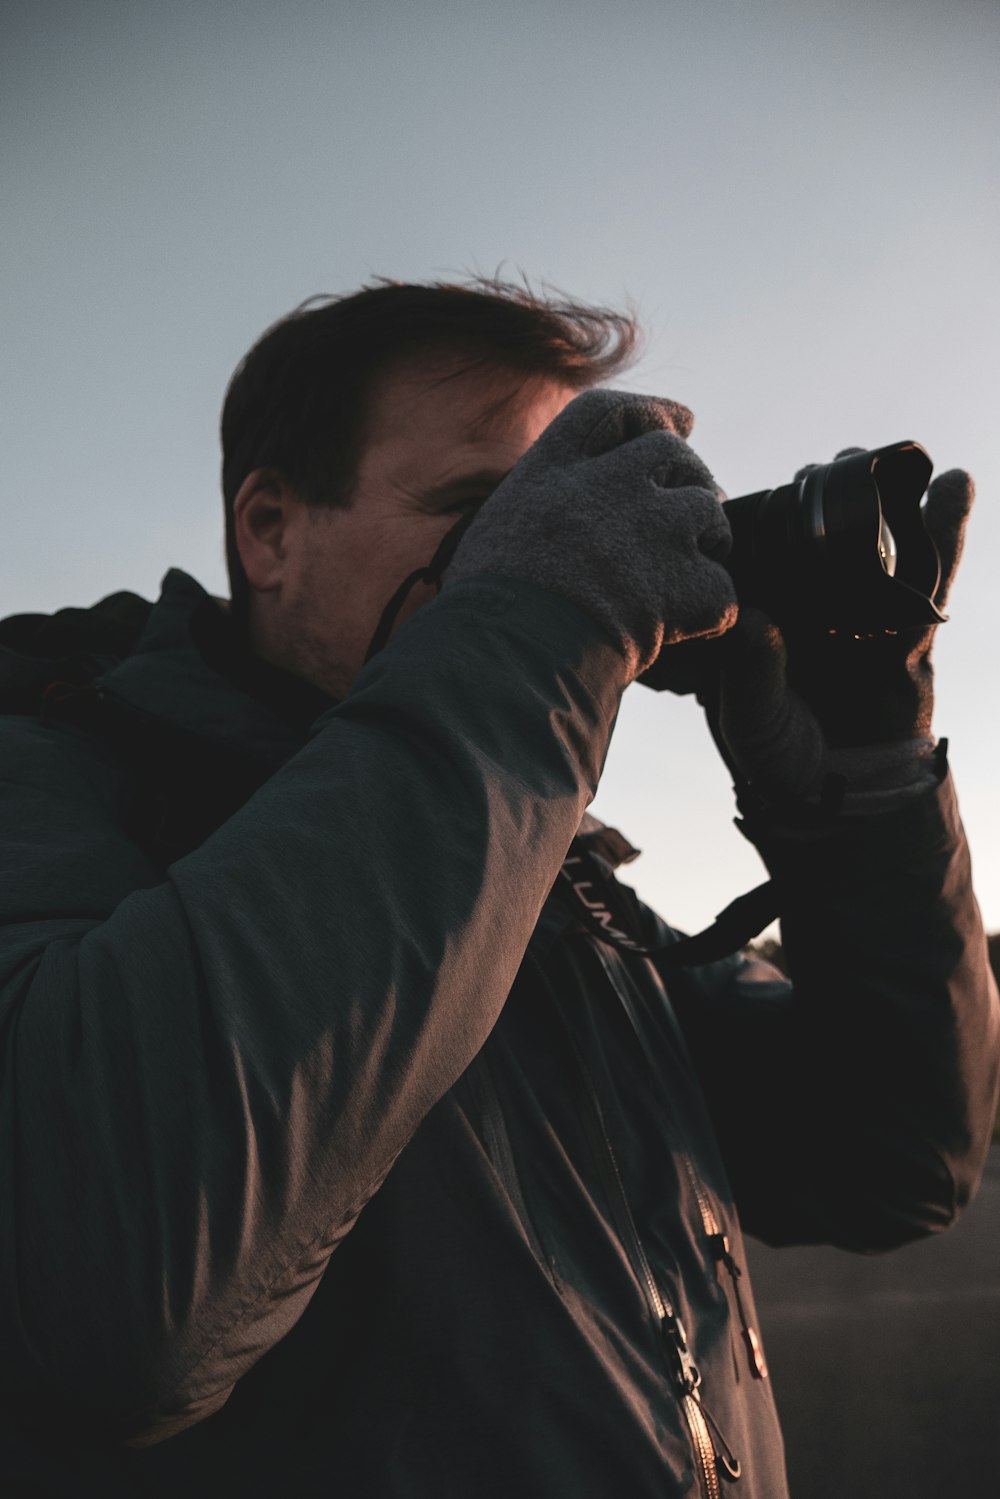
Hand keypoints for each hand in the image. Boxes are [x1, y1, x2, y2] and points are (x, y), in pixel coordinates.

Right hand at [446, 390, 737, 681]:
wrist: (508, 659)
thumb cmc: (486, 614)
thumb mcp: (490, 536)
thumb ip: (534, 512)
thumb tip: (557, 524)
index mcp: (552, 470)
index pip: (609, 413)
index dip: (652, 412)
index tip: (681, 421)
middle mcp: (607, 484)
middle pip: (670, 451)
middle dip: (689, 477)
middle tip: (690, 516)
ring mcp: (651, 527)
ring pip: (708, 510)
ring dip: (708, 540)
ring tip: (686, 576)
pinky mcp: (681, 581)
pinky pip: (719, 586)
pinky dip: (709, 610)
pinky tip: (685, 630)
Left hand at [699, 462, 974, 805]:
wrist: (843, 804)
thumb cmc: (784, 762)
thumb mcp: (752, 719)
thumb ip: (750, 674)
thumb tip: (750, 620)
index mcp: (769, 619)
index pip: (769, 554)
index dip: (774, 515)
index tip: (776, 487)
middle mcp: (816, 609)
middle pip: (829, 535)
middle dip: (835, 492)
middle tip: (832, 464)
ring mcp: (866, 616)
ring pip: (884, 545)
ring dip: (892, 498)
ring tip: (898, 458)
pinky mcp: (911, 631)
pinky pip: (932, 576)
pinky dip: (947, 530)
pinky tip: (957, 484)